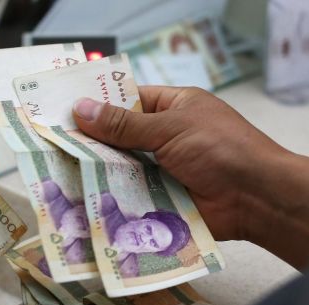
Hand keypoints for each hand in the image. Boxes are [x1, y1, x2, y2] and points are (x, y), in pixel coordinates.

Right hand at [73, 86, 308, 268]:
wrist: (256, 198)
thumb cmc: (221, 149)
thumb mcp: (170, 127)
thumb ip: (125, 124)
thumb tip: (82, 109)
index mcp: (174, 107)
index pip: (130, 100)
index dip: (99, 105)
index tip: (63, 111)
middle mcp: (168, 137)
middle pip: (122, 138)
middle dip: (93, 144)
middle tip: (52, 146)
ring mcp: (166, 170)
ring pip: (124, 169)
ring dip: (100, 173)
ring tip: (59, 174)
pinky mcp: (165, 199)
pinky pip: (134, 196)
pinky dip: (114, 199)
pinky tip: (84, 200)